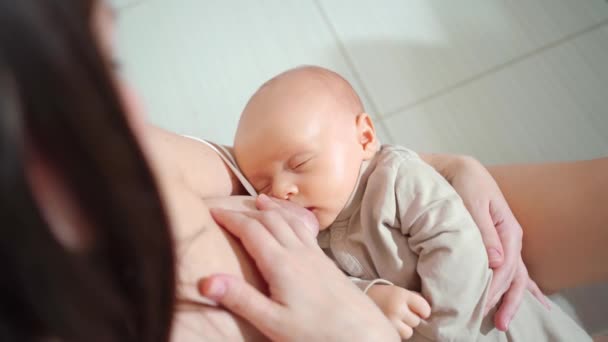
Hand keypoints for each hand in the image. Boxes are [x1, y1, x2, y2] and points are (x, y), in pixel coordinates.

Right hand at [198, 194, 398, 341]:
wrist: (362, 334)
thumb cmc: (316, 333)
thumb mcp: (272, 322)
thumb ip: (240, 299)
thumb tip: (205, 281)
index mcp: (281, 264)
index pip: (250, 230)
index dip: (229, 218)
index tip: (211, 212)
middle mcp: (298, 252)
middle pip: (269, 220)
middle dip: (245, 211)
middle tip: (227, 208)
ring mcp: (314, 255)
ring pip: (289, 220)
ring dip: (271, 209)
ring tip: (259, 201)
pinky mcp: (326, 261)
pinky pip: (305, 229)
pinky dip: (290, 217)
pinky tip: (292, 223)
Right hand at [367, 285, 430, 339]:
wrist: (359, 298)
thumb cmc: (384, 295)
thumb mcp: (398, 291)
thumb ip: (414, 299)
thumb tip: (428, 312)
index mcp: (401, 294)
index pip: (425, 308)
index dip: (424, 310)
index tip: (419, 310)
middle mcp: (396, 308)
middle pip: (416, 321)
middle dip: (410, 318)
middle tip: (400, 312)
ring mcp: (390, 321)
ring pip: (409, 332)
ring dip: (404, 328)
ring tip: (394, 319)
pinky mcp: (385, 330)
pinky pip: (399, 336)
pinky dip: (396, 333)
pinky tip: (390, 324)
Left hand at [443, 156, 549, 329]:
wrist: (459, 170)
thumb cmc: (463, 183)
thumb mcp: (472, 201)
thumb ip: (484, 230)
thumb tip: (496, 261)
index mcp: (508, 229)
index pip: (507, 265)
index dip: (496, 287)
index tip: (483, 304)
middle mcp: (510, 239)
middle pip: (515, 276)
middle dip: (507, 300)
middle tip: (496, 322)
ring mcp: (505, 243)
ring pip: (514, 276)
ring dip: (510, 299)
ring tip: (502, 321)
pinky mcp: (496, 244)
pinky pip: (511, 269)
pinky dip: (518, 286)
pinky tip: (529, 302)